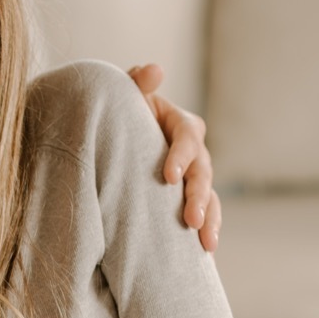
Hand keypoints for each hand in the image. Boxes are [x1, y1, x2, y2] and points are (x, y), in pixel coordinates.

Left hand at [128, 64, 221, 251]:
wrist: (108, 142)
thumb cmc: (116, 115)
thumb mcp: (123, 97)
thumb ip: (136, 83)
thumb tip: (155, 69)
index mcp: (180, 123)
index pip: (189, 136)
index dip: (181, 156)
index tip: (169, 177)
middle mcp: (193, 150)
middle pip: (203, 171)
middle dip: (198, 196)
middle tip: (190, 219)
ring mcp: (194, 176)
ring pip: (209, 195)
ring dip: (209, 217)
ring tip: (205, 241)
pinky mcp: (189, 197)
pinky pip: (206, 212)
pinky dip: (208, 228)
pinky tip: (206, 249)